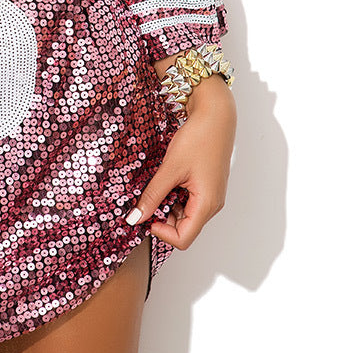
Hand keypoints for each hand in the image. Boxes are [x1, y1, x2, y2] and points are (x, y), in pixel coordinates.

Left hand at [129, 76, 235, 249]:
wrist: (215, 114)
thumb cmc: (199, 138)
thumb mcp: (170, 168)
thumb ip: (153, 195)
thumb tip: (136, 218)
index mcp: (207, 205)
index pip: (183, 239)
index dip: (161, 232)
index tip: (144, 215)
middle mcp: (211, 204)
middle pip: (183, 227)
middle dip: (161, 217)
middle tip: (146, 197)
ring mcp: (209, 195)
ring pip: (183, 213)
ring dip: (166, 204)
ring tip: (155, 184)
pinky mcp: (205, 185)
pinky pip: (187, 200)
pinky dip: (172, 194)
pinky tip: (164, 178)